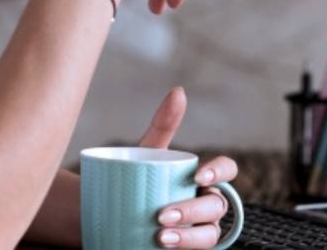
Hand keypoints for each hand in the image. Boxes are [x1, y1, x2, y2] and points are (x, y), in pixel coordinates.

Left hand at [137, 88, 238, 248]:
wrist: (100, 212)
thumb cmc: (132, 179)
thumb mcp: (146, 152)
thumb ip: (163, 125)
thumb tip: (178, 91)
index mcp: (203, 178)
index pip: (227, 171)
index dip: (219, 173)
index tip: (196, 177)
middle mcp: (205, 205)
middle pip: (216, 207)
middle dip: (193, 212)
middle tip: (162, 214)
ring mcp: (195, 230)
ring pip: (209, 236)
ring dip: (190, 238)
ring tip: (161, 238)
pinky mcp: (183, 249)